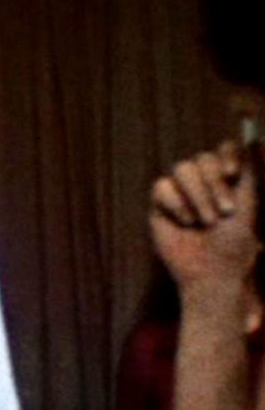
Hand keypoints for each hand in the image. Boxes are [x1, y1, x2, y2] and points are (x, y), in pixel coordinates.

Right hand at [150, 142, 259, 287]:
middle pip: (202, 158)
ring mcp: (181, 191)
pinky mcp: (160, 204)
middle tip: (222, 214)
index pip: (225, 149)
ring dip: (196, 196)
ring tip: (203, 222)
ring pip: (182, 169)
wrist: (212, 270)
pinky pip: (161, 187)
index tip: (232, 174)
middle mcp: (205, 181)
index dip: (226, 155)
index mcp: (229, 178)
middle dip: (213, 186)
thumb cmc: (235, 242)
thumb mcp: (248, 203)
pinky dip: (176, 204)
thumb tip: (249, 138)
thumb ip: (246, 172)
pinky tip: (185, 222)